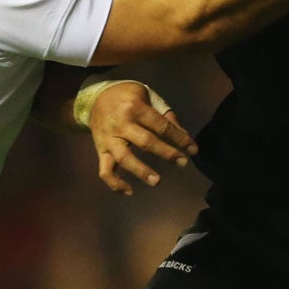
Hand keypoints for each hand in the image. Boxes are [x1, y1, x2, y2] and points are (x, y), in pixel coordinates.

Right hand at [86, 81, 196, 195]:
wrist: (94, 98)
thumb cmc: (127, 97)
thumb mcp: (147, 96)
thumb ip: (165, 115)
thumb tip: (183, 137)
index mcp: (135, 107)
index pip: (162, 126)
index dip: (179, 138)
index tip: (193, 150)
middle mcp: (121, 124)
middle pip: (146, 141)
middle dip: (167, 153)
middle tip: (183, 163)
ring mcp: (109, 138)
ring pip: (124, 158)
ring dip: (141, 171)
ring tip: (156, 181)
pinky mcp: (100, 150)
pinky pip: (105, 170)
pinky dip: (115, 183)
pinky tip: (129, 192)